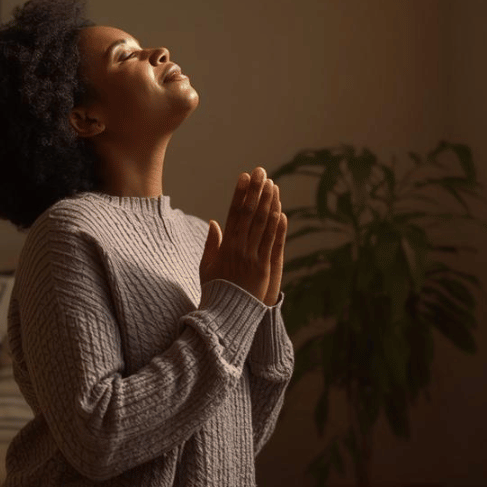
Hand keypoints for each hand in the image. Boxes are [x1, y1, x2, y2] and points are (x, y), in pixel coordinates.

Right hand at [199, 167, 285, 304]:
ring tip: (272, 184)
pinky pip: (272, 242)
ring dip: (268, 202)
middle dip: (256, 191)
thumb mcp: (206, 266)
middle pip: (249, 214)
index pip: (233, 213)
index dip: (240, 194)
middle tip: (261, 172)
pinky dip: (277, 225)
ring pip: (262, 225)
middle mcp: (239, 248)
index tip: (244, 177)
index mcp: (224, 246)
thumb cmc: (215, 291)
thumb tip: (214, 222)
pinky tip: (280, 210)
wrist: (225, 315)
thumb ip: (211, 244)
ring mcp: (253, 257)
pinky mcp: (264, 267)